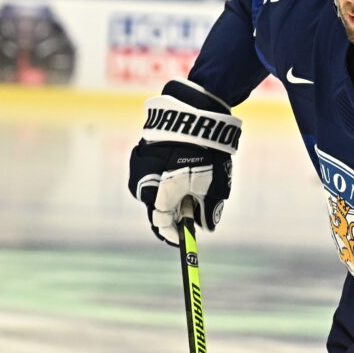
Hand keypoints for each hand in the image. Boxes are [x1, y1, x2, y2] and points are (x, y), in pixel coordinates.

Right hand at [127, 80, 240, 245]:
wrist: (193, 115)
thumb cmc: (205, 153)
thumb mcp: (213, 185)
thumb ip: (208, 210)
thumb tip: (205, 226)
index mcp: (160, 195)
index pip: (161, 224)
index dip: (173, 233)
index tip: (183, 238)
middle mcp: (144, 183)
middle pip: (156, 208)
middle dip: (173, 213)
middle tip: (190, 213)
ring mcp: (140, 167)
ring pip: (153, 191)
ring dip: (169, 194)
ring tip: (189, 187)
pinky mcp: (141, 153)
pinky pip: (150, 174)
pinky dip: (163, 177)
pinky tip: (179, 169)